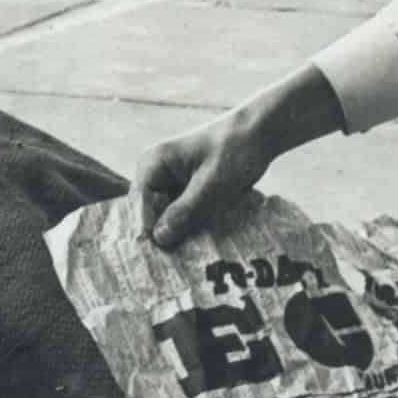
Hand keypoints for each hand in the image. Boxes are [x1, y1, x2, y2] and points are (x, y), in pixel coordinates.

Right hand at [135, 110, 271, 248]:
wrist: (259, 133)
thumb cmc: (235, 149)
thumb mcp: (212, 183)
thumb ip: (186, 210)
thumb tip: (159, 238)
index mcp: (152, 165)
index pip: (139, 208)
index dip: (148, 233)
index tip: (161, 260)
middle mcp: (154, 174)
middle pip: (149, 215)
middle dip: (163, 237)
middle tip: (178, 264)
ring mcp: (169, 183)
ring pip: (166, 218)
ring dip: (178, 235)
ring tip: (190, 258)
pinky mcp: (185, 190)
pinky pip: (180, 215)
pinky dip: (189, 227)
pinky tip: (200, 244)